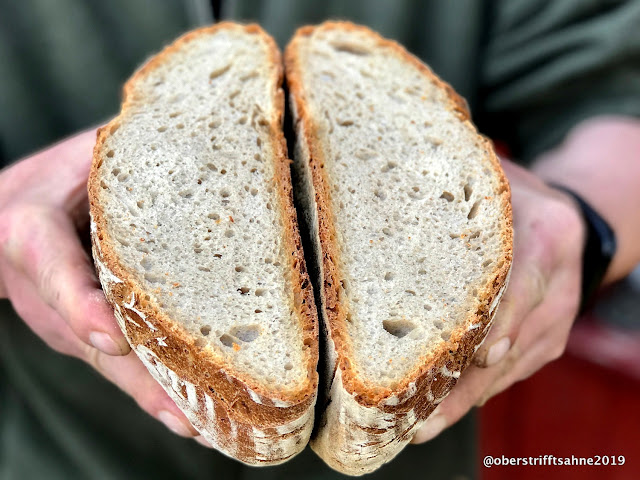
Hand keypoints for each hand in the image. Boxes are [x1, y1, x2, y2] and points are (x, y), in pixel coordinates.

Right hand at [0, 130, 197, 438]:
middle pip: (90, 339)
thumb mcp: (83, 154)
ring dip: (152, 396)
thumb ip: (122, 155)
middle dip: (136, 380)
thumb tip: (207, 141)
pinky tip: (191, 414)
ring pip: (109, 361)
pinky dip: (152, 388)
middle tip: (184, 414)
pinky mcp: (83, 331)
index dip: (80, 304)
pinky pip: (119, 361)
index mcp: (32, 231)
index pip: (51, 268)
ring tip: (200, 425)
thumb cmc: (56, 176)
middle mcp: (46, 287)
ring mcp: (64, 317)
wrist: (9, 211)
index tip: (110, 338)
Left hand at [412, 159, 584, 442]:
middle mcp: (558, 286)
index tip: (458, 360)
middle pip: (510, 345)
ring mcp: (557, 320)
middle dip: (463, 387)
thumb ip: (453, 197)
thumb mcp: (491, 183)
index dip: (488, 326)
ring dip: (464, 400)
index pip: (517, 288)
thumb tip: (379, 199)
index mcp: (546, 238)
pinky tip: (442, 408)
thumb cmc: (514, 197)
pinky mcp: (550, 342)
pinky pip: (512, 374)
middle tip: (418, 418)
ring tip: (420, 425)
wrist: (566, 220)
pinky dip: (476, 393)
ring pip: (508, 370)